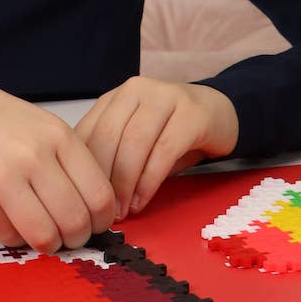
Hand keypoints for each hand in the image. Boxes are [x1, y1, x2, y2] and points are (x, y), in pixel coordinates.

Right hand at [0, 68, 115, 252]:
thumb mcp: (40, 126)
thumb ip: (66, 162)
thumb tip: (93, 210)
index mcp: (58, 136)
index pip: (100, 195)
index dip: (102, 220)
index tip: (94, 224)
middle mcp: (34, 156)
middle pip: (76, 221)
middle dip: (76, 238)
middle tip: (67, 236)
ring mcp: (2, 176)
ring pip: (45, 236)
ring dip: (48, 244)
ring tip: (41, 235)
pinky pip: (8, 236)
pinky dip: (13, 237)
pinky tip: (8, 220)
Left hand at [74, 76, 238, 219]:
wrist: (218, 111)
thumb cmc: (171, 132)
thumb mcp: (135, 138)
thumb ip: (112, 154)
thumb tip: (85, 191)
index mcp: (116, 96)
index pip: (89, 131)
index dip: (83, 169)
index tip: (83, 200)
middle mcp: (137, 89)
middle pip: (109, 136)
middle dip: (103, 179)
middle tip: (103, 212)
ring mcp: (165, 96)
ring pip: (135, 143)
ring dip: (125, 184)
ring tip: (123, 210)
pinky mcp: (192, 113)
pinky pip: (164, 150)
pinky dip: (149, 180)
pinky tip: (143, 200)